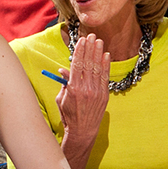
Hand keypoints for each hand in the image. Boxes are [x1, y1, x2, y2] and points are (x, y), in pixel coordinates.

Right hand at [55, 34, 109, 168]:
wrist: (82, 131)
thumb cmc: (69, 115)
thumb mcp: (61, 98)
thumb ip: (64, 83)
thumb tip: (64, 69)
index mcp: (73, 88)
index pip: (76, 64)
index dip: (80, 51)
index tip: (81, 40)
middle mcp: (86, 89)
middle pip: (88, 63)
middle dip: (90, 48)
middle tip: (92, 36)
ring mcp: (96, 92)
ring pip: (97, 68)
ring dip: (98, 53)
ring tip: (99, 41)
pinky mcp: (104, 96)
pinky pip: (105, 77)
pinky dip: (106, 65)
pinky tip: (106, 55)